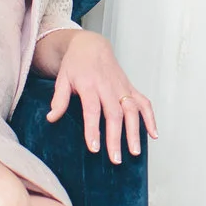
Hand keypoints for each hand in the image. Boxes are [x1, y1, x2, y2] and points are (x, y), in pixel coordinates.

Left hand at [45, 30, 155, 163]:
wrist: (91, 45)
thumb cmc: (75, 64)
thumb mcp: (62, 78)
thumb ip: (59, 99)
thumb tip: (51, 118)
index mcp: (89, 84)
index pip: (92, 109)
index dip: (93, 129)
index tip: (95, 148)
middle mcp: (108, 86)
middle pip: (115, 114)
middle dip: (116, 138)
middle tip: (116, 159)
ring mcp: (122, 87)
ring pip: (132, 110)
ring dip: (135, 132)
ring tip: (135, 152)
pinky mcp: (130, 88)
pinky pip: (144, 103)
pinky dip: (150, 118)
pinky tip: (153, 134)